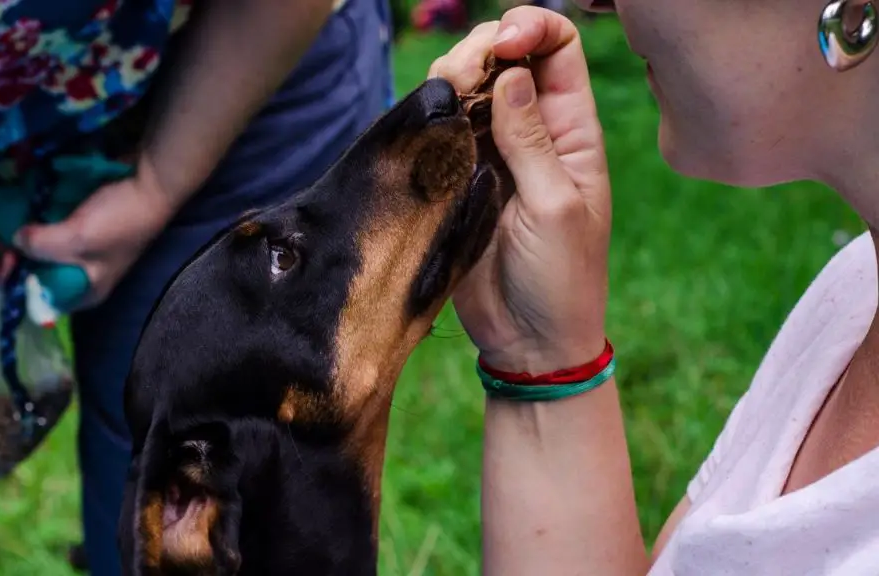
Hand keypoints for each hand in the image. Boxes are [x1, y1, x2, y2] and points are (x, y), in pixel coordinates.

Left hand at [12, 158, 173, 308]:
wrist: (149, 183)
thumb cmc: (119, 221)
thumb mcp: (75, 239)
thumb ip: (39, 245)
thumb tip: (14, 238)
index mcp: (83, 290)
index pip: (38, 299)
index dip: (11, 285)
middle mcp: (78, 275)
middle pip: (34, 275)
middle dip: (8, 263)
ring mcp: (76, 250)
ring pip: (35, 252)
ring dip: (13, 243)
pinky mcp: (76, 226)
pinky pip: (44, 231)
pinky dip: (28, 225)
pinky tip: (12, 215)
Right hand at [430, 7, 611, 373]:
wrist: (528, 341)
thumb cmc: (561, 279)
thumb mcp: (557, 207)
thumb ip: (532, 140)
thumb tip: (511, 71)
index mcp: (572, 131)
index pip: (559, 48)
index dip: (532, 28)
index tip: (506, 42)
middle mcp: (531, 132)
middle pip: (504, 56)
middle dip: (482, 48)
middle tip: (465, 78)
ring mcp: (489, 154)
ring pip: (465, 88)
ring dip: (450, 79)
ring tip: (445, 104)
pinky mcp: (454, 179)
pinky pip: (438, 131)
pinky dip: (429, 117)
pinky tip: (429, 127)